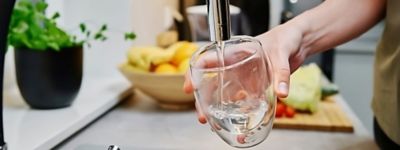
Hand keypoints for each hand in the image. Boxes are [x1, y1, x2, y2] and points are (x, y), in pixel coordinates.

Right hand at [183, 23, 307, 123]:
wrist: (298, 43)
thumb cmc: (286, 39)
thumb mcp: (282, 53)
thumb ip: (281, 73)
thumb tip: (282, 93)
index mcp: (236, 52)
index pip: (208, 59)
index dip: (194, 72)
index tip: (190, 87)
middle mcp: (236, 66)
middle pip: (212, 82)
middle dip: (203, 99)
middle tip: (202, 115)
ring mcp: (244, 77)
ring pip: (224, 94)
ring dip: (216, 108)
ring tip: (212, 122)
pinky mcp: (254, 86)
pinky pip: (243, 100)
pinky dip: (238, 112)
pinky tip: (236, 124)